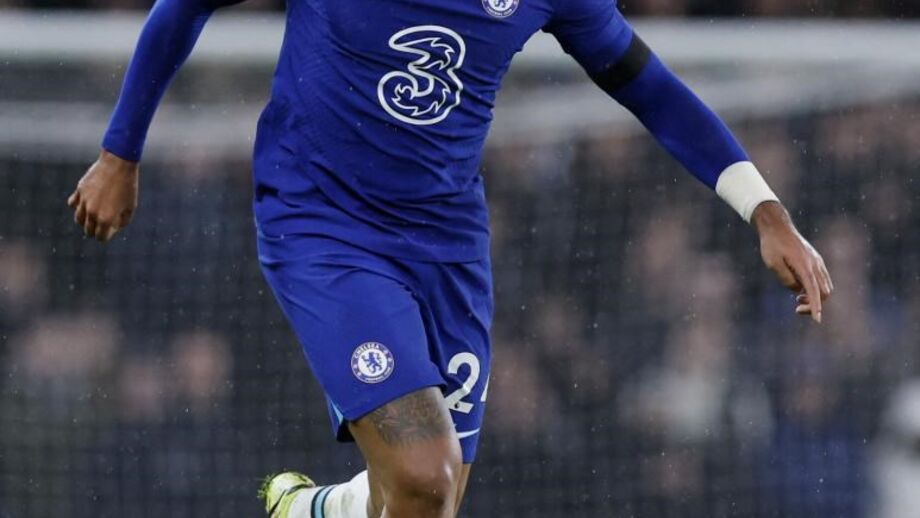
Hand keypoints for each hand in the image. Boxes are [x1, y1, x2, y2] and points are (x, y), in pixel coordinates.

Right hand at [67, 150, 138, 241]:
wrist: (118, 164)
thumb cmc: (128, 186)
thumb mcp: (131, 207)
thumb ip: (122, 221)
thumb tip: (113, 228)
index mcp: (106, 219)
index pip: (101, 237)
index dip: (107, 236)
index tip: (111, 229)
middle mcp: (92, 212)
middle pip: (88, 230)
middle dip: (96, 230)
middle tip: (103, 224)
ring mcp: (84, 201)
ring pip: (78, 219)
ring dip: (85, 221)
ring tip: (93, 215)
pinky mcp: (79, 190)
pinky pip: (72, 204)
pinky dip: (77, 206)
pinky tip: (86, 203)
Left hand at [752, 201, 832, 322]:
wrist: (777, 227)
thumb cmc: (772, 245)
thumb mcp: (773, 263)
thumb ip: (786, 279)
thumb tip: (797, 290)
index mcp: (805, 267)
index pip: (815, 292)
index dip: (816, 308)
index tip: (817, 320)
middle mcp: (815, 265)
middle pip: (825, 292)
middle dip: (814, 304)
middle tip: (796, 306)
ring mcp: (817, 262)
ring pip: (825, 286)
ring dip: (815, 296)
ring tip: (797, 296)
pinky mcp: (816, 260)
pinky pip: (822, 279)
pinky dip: (815, 288)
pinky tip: (800, 287)